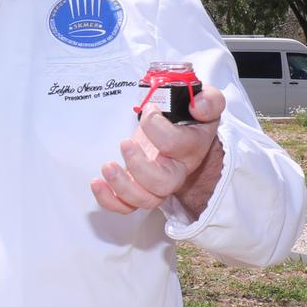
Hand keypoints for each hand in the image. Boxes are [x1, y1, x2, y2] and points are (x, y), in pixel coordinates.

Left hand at [91, 86, 225, 214]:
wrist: (183, 134)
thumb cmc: (191, 118)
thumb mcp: (207, 102)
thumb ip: (209, 100)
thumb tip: (197, 105)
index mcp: (191, 147)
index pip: (175, 144)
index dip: (156, 126)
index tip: (148, 109)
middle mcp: (176, 170)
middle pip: (163, 184)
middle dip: (139, 167)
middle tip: (125, 143)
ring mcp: (155, 182)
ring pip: (145, 199)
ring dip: (121, 186)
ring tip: (107, 166)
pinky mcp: (137, 187)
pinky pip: (126, 206)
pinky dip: (109, 200)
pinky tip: (97, 182)